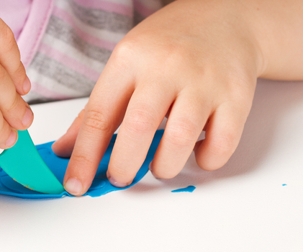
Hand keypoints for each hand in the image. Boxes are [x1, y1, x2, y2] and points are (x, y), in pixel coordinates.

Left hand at [51, 0, 262, 194]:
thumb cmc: (169, 45)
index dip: (84, 156)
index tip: (75, 184)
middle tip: (119, 177)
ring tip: (160, 165)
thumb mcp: (125, 64)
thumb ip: (96, 110)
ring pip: (180, 140)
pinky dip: (205, 160)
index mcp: (130, 58)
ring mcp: (204, 80)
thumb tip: (66, 151)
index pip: (98, 114)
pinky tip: (196, 151)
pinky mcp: (236, 95)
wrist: (227, 17)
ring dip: (164, 166)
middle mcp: (167, 66)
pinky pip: (220, 144)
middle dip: (123, 166)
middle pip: (139, 128)